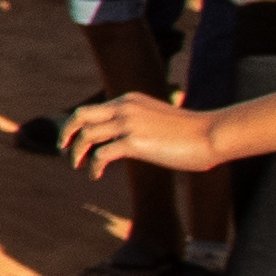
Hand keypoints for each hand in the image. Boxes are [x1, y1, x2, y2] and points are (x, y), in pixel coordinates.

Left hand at [53, 91, 216, 174]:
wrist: (212, 134)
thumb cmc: (192, 132)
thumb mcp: (159, 120)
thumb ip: (141, 123)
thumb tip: (129, 140)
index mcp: (129, 100)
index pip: (93, 109)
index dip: (80, 125)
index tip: (75, 140)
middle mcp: (125, 108)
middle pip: (80, 116)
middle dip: (67, 133)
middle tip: (63, 149)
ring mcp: (128, 124)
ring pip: (87, 135)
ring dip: (77, 153)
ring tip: (78, 166)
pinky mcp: (134, 142)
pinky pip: (101, 155)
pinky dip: (93, 166)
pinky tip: (95, 176)